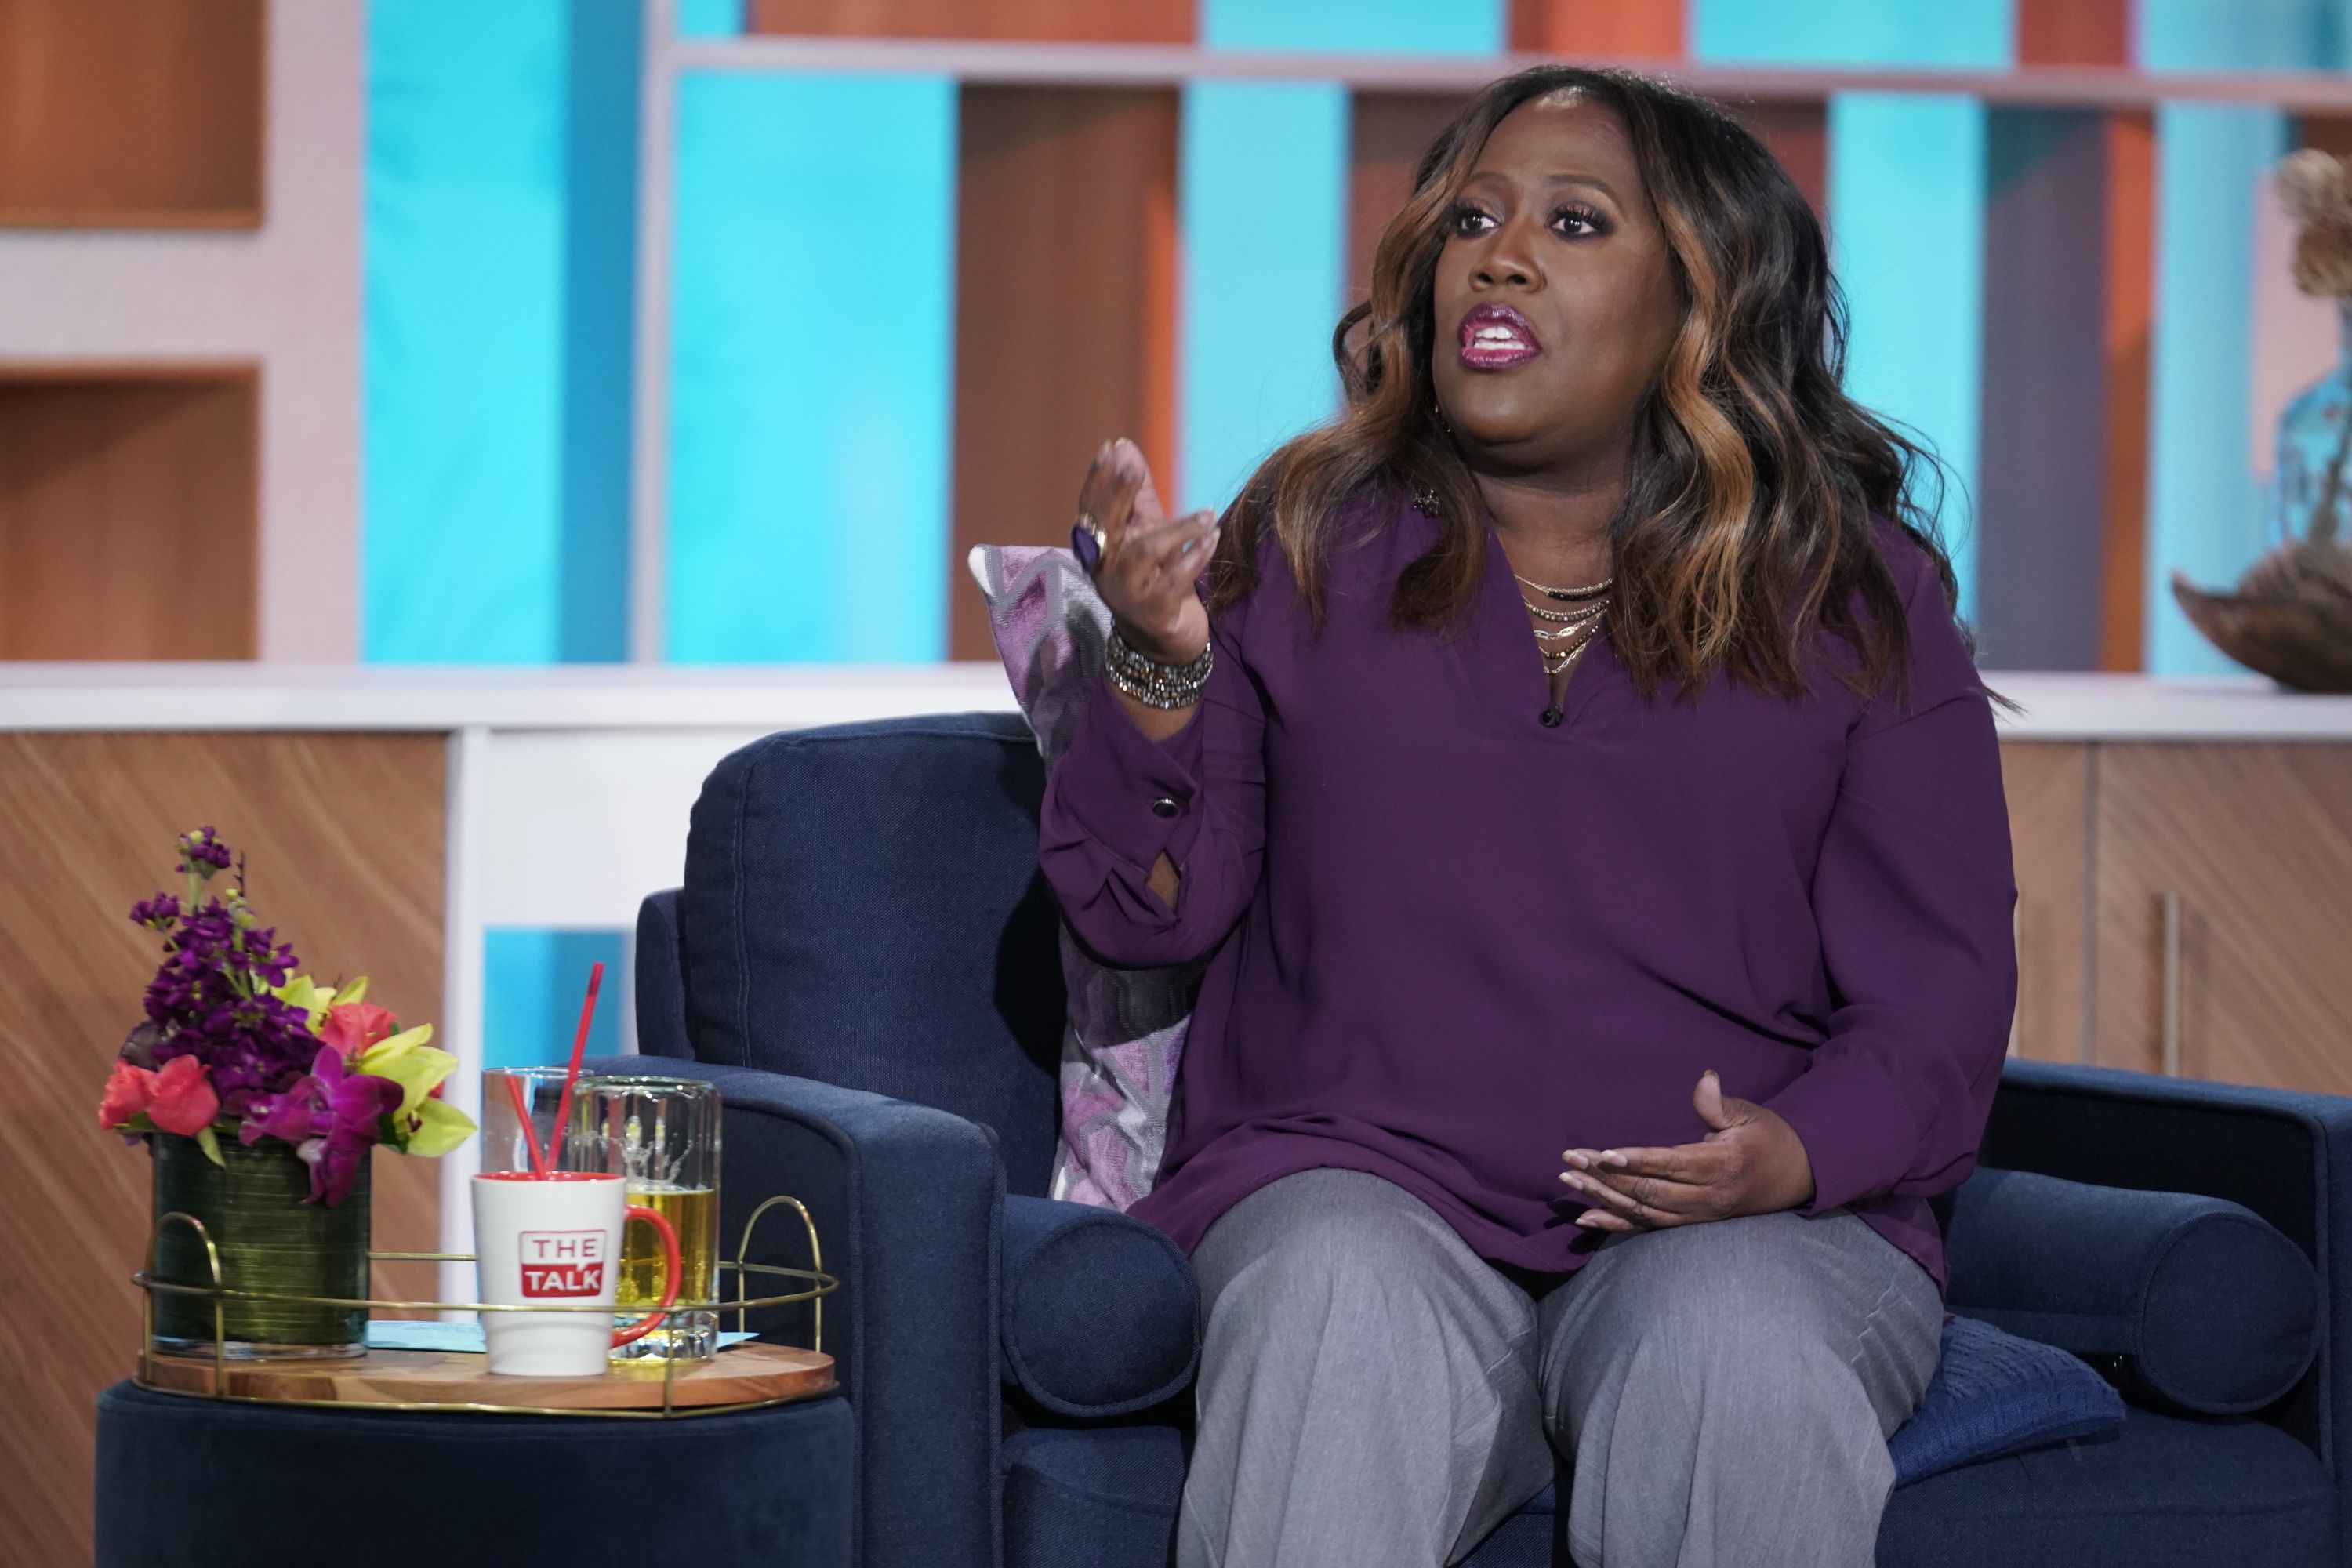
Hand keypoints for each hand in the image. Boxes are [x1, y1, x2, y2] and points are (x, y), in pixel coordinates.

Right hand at [1078, 437, 1216, 665]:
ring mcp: (1126, 592)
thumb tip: (1125, 446)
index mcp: (1100, 547)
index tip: (1110, 446)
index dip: (1099, 478)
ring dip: (1179, 529)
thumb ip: (1137, 493)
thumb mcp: (1145, 531)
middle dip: (1119, 494)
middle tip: (1133, 467)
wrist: (1164, 639)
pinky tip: (1213, 539)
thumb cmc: (1153, 576)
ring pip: (1146, 551)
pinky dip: (1196, 556)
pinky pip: (1175, 578)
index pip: (1091, 506)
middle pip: (1108, 526)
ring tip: (1208, 514)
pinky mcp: (1153, 611)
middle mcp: (1106, 568)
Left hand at [1558, 1071, 1815, 1232]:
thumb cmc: (1768, 1138)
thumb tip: (1705, 1079)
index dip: (1636, 1161)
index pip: (1671, 1165)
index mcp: (1721, 1166)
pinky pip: (1649, 1227)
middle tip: (1571, 1160)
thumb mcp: (1749, 1115)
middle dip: (1606, 1177)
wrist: (1795, 1177)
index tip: (1603, 1154)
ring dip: (1604, 1197)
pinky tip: (1586, 1218)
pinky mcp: (1691, 1223)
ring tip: (1569, 1180)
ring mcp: (1697, 1215)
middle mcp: (1706, 1197)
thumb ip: (1719, 1104)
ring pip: (1644, 1211)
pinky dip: (1616, 1224)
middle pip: (1649, 1190)